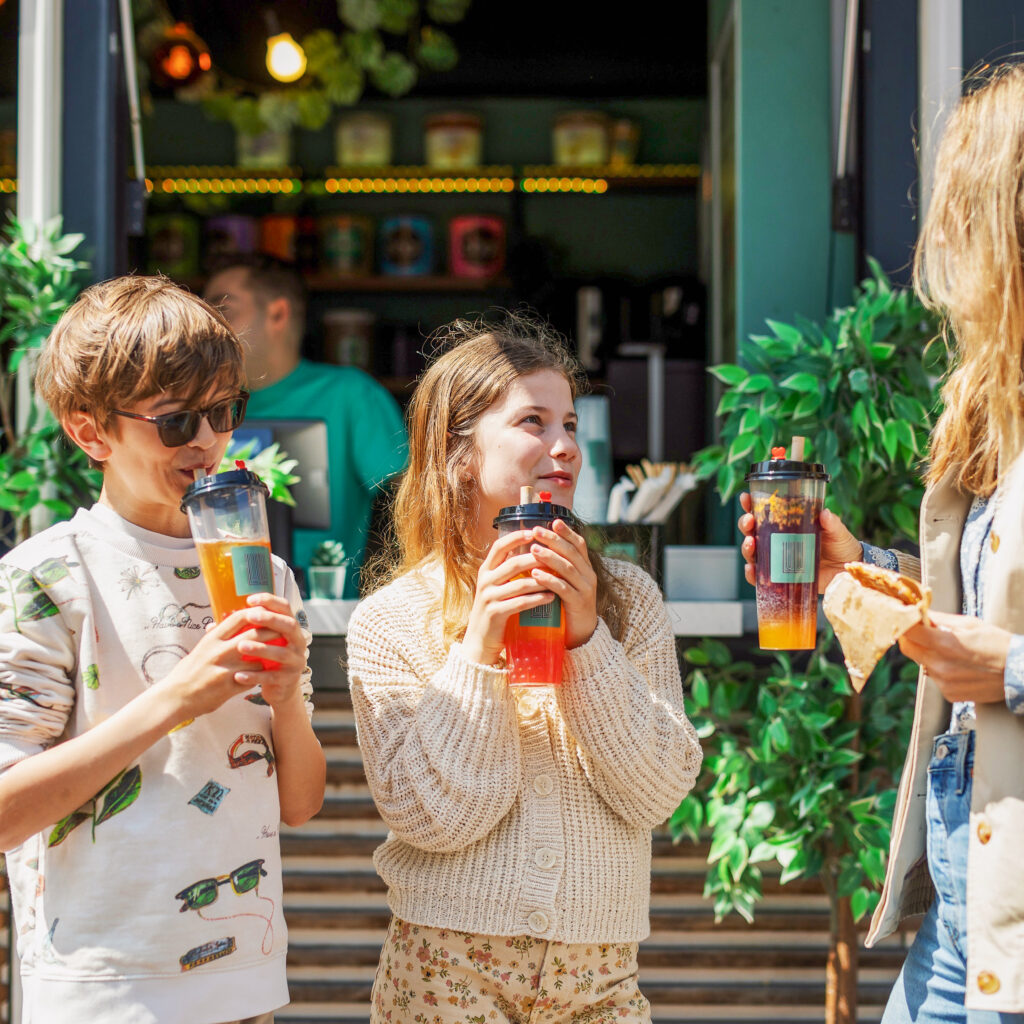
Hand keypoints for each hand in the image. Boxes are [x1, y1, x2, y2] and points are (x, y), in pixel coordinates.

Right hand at [155, 607, 270, 719]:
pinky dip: (259, 676)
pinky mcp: (228, 688)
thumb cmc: (187, 672)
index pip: (238, 618)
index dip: (256, 613)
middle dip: (271, 632)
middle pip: (253, 636)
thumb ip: (213, 637)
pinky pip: (252, 680)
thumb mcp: (199, 649)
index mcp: (212, 639)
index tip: (267, 612)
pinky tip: (263, 675)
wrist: (174, 697)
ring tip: (277, 654)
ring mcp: (225, 670)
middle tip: (282, 631)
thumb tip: (219, 623)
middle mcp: (219, 652)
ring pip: (257, 660)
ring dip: (268, 658)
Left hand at [235, 594, 308, 709]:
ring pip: (282, 653)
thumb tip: (212, 624)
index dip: (270, 601)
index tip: (250, 599)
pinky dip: (255, 676)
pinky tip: (238, 675)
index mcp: (291, 629)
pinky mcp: (288, 679)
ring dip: (261, 648)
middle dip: (271, 619)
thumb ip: (245, 630)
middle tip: (250, 616)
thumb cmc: (266, 659)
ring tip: (241, 646)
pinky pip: (271, 677)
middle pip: (290, 625)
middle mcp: (298, 642)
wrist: (280, 688)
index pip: (285, 608)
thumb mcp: (261, 641)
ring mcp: (295, 661)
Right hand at [462, 529, 560, 665]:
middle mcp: (485, 581)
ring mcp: (488, 597)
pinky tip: (551, 597)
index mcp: (486, 570)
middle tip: (554, 556)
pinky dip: (538, 599)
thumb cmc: (494, 609)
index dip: (515, 537)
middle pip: (513, 564)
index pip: (499, 546)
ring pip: (519, 584)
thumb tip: (532, 551)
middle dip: (535, 559)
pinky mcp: (495, 613)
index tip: (533, 531)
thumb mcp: (496, 586)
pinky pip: (520, 603)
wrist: (480, 640)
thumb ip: (508, 571)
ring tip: (558, 578)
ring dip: (541, 580)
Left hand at [527, 519, 597, 648]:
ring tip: (533, 549)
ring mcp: (585, 589)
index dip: (567, 532)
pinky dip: (549, 580)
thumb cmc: (568, 603)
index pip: (579, 544)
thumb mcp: (566, 581)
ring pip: (567, 568)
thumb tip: (537, 545)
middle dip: (553, 540)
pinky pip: (563, 588)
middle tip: (536, 531)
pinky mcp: (578, 603)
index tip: (553, 521)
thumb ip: (558, 565)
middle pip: (572, 553)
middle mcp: (588, 575)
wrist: (582, 633)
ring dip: (549, 557)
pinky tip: (535, 574)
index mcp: (585, 567)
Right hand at [738, 492, 861, 589]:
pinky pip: (760, 577)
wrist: (847, 569)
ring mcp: (777, 559)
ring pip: (753, 553)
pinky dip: (752, 574)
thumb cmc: (840, 545)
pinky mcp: (780, 577)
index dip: (751, 505)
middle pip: (752, 531)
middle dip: (745, 525)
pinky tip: (752, 569)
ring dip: (747, 548)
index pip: (764, 512)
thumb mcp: (837, 531)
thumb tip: (825, 513)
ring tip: (750, 544)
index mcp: (788, 525)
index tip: (745, 498)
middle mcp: (778, 541)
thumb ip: (831, 523)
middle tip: (749, 521)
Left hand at [898, 611, 1010, 703]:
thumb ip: (940, 620)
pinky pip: (935, 678)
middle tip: (921, 632)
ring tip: (951, 652)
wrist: (1019, 673)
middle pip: (908, 649)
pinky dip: (940, 670)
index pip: (908, 632)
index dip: (903, 623)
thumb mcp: (970, 624)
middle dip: (911, 638)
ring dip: (928, 655)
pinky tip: (959, 667)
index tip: (904, 618)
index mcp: (946, 644)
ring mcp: (944, 682)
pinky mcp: (949, 694)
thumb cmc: (998, 644)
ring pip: (922, 664)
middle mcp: (941, 665)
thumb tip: (919, 613)